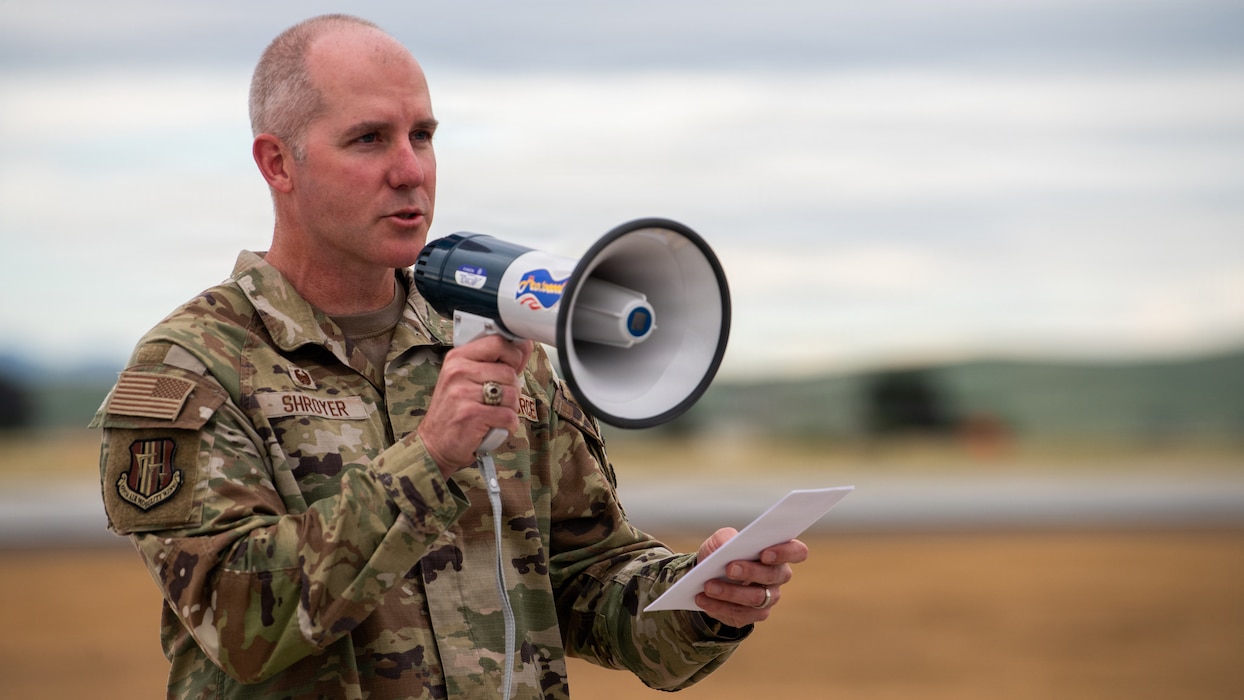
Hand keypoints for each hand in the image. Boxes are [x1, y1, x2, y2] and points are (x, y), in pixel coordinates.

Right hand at [417, 334, 532, 476]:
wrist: (435, 443)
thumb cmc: (455, 410)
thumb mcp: (468, 378)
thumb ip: (497, 362)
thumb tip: (525, 344)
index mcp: (457, 358)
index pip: (498, 343)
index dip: (513, 356)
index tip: (510, 368)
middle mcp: (458, 372)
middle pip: (509, 372)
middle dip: (511, 389)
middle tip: (496, 400)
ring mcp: (464, 393)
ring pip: (512, 394)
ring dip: (510, 408)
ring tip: (493, 413)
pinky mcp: (472, 415)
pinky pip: (509, 416)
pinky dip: (508, 425)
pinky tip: (494, 426)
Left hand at [693, 527, 808, 627]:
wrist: (707, 577)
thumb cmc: (722, 554)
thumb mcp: (720, 540)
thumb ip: (725, 538)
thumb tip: (728, 545)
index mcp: (778, 553)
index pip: (797, 551)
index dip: (785, 552)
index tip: (764, 553)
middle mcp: (778, 576)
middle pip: (773, 575)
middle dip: (750, 572)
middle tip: (729, 568)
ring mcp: (769, 598)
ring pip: (756, 598)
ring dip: (730, 592)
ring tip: (708, 586)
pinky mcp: (754, 615)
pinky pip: (740, 613)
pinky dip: (719, 606)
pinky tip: (703, 599)